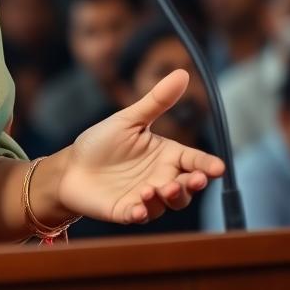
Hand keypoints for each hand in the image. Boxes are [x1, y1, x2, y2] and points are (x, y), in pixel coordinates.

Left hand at [52, 69, 224, 224]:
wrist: (71, 166)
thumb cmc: (102, 142)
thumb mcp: (130, 119)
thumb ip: (157, 101)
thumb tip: (182, 73)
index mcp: (165, 156)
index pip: (192, 160)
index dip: (206, 165)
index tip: (217, 168)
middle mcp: (161, 179)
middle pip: (186, 187)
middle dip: (191, 185)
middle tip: (191, 179)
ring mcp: (146, 198)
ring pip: (167, 203)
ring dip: (166, 197)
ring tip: (154, 188)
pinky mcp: (127, 211)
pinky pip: (139, 215)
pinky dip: (140, 213)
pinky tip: (137, 208)